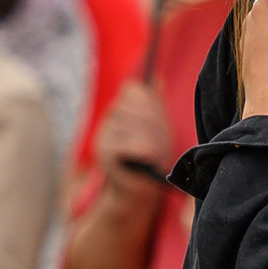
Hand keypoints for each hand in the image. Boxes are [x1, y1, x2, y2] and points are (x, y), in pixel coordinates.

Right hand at [93, 79, 172, 193]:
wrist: (139, 190)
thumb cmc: (151, 157)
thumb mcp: (157, 128)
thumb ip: (155, 105)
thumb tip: (156, 78)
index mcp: (119, 108)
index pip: (133, 90)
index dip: (152, 104)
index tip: (161, 122)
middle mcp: (107, 119)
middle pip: (137, 109)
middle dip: (157, 127)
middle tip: (164, 145)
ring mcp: (103, 135)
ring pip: (137, 128)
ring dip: (155, 143)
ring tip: (159, 156)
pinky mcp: (104, 153)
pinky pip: (133, 145)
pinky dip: (148, 153)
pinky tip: (149, 161)